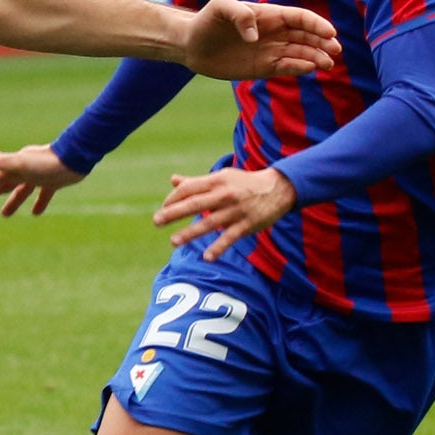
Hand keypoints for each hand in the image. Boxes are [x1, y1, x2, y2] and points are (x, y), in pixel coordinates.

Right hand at [0, 142, 84, 216]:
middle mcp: (25, 171)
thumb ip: (3, 161)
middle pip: (4, 184)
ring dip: (13, 201)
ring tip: (4, 214)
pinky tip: (36, 213)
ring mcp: (39, 176)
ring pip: (21, 190)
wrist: (74, 158)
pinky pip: (42, 193)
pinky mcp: (53, 182)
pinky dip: (38, 202)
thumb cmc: (47, 162)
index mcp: (15, 168)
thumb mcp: (22, 163)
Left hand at [156, 165, 295, 258]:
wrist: (278, 188)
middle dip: (174, 213)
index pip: (190, 188)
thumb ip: (197, 182)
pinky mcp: (247, 225)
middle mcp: (225, 194)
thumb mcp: (221, 177)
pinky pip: (230, 237)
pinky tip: (206, 257)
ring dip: (190, 232)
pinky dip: (218, 247)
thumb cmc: (243, 183)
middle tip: (156, 221)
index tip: (163, 207)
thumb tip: (173, 180)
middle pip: (195, 204)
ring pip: (210, 223)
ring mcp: (236, 211)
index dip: (174, 198)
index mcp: (217, 181)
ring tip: (173, 241)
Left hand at [181, 0, 339, 81]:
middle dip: (323, 42)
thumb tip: (255, 36)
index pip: (299, 18)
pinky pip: (286, 67)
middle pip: (306, 36)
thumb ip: (238, 13)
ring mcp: (270, 50)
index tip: (330, 33)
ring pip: (300, 53)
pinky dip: (299, 68)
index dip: (316, 24)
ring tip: (327, 64)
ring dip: (315, 57)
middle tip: (335, 51)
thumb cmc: (206, 21)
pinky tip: (310, 69)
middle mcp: (274, 32)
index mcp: (269, 15)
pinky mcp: (264, 67)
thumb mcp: (219, 7)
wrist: (191, 45)